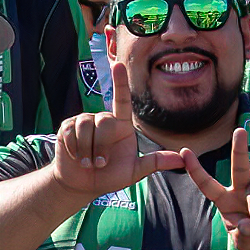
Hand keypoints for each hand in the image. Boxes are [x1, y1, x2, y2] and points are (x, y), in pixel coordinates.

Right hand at [52, 61, 182, 199]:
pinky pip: (71, 132)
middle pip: (103, 123)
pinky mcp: (67, 127)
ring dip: (88, 150)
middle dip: (102, 147)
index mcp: (121, 125)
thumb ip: (155, 162)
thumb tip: (182, 158)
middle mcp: (103, 120)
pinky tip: (76, 157)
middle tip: (101, 164)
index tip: (118, 65)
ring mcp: (83, 121)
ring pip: (86, 127)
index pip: (122, 101)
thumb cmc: (109, 176)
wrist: (83, 184)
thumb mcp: (134, 172)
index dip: (120, 82)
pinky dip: (74, 149)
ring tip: (88, 163)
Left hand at [182, 127, 249, 249]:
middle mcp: (242, 189)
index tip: (184, 151)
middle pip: (239, 166)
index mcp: (226, 200)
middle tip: (240, 130)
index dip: (195, 170)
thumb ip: (242, 235)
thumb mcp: (245, 243)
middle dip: (240, 148)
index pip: (207, 184)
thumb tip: (247, 224)